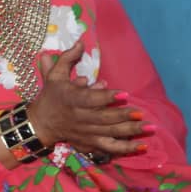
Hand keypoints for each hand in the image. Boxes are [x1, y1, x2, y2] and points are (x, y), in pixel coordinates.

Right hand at [26, 41, 147, 157]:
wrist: (40, 123)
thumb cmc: (51, 96)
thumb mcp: (54, 75)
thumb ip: (68, 58)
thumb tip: (81, 42)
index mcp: (71, 99)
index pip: (91, 99)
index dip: (107, 97)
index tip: (124, 94)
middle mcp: (79, 118)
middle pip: (103, 119)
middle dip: (123, 116)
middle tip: (142, 113)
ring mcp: (86, 133)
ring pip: (109, 134)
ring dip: (130, 132)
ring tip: (150, 128)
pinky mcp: (89, 143)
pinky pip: (109, 148)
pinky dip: (125, 149)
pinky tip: (142, 146)